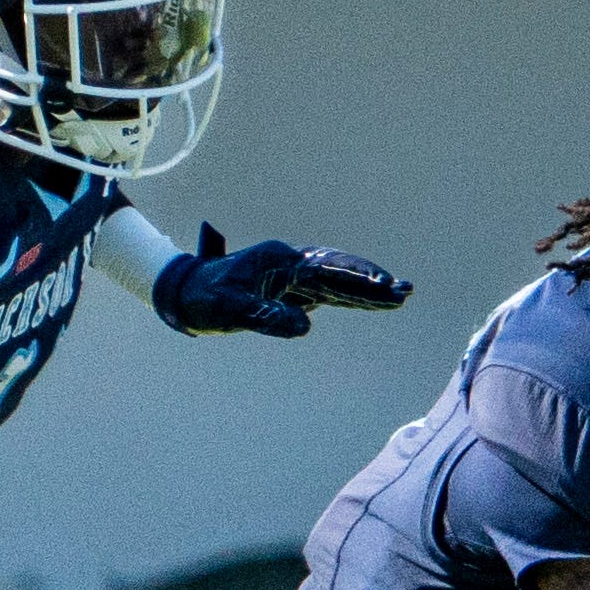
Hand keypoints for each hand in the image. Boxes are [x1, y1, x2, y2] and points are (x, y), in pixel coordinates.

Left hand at [153, 223, 412, 336]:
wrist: (185, 293)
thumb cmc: (204, 299)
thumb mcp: (229, 310)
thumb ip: (266, 317)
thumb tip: (305, 328)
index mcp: (280, 261)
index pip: (327, 269)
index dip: (357, 279)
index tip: (383, 287)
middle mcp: (291, 264)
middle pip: (340, 271)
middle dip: (372, 282)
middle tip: (405, 290)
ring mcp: (294, 276)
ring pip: (338, 281)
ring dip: (368, 289)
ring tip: (400, 295)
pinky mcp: (294, 290)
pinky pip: (330, 292)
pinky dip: (353, 297)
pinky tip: (374, 302)